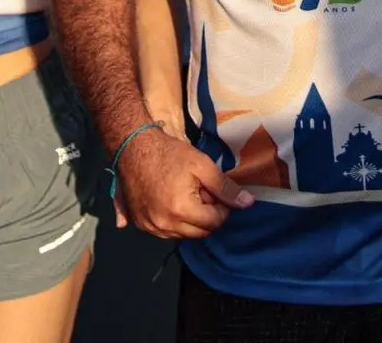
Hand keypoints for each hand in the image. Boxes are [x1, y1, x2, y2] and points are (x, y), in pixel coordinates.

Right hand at [111, 127, 254, 239]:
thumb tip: (248, 204)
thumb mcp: (202, 165)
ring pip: (183, 235)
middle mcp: (165, 225)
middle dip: (206, 215)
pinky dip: (173, 222)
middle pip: (200, 233)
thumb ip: (225, 187)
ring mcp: (150, 227)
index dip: (221, 207)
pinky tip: (170, 201)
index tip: (214, 191)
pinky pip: (165, 233)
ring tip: (184, 194)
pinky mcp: (140, 224)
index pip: (215, 222)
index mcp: (182, 210)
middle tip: (199, 191)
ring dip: (190, 220)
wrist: (133, 146)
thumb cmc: (169, 153)